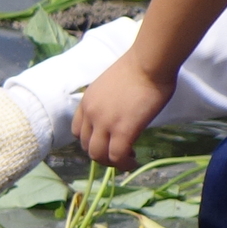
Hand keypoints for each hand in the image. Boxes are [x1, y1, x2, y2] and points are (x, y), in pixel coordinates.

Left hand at [73, 55, 176, 169]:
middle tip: (119, 153)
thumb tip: (119, 113)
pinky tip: (133, 162)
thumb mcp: (110, 86)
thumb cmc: (137, 68)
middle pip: (86, 145)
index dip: (91, 140)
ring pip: (97, 155)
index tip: (107, 141)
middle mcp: (90, 114)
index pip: (78, 130)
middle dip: (101, 154)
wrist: (148, 63)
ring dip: (110, 162)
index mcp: (86, 102)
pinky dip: (124, 164)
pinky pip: (117, 156)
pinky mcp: (123, 130)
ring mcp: (104, 123)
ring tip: (126, 159)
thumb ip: (108, 102)